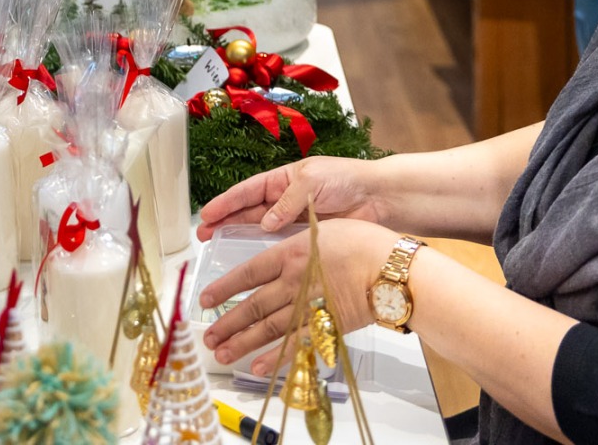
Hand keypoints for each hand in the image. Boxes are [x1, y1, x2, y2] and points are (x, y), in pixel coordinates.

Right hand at [197, 155, 391, 239]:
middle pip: (248, 211)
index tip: (206, 214)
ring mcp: (295, 219)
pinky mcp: (307, 236)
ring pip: (260, 228)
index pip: (247, 191)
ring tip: (218, 246)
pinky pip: (281, 243)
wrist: (379, 197)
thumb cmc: (346, 179)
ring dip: (240, 236)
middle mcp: (285, 199)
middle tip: (204, 234)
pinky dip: (266, 250)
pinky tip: (252, 258)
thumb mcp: (311, 182)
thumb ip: (286, 202)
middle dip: (225, 221)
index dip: (225, 203)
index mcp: (283, 179)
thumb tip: (265, 223)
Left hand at [198, 218, 398, 372]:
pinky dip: (276, 358)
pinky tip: (257, 367)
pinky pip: (296, 345)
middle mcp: (292, 283)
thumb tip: (284, 250)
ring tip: (222, 353)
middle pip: (252, 305)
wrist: (391, 269)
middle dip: (227, 323)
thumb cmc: (363, 242)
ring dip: (243, 342)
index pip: (247, 273)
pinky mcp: (326, 327)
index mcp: (289, 254)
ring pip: (268, 328)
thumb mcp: (324, 230)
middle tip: (208, 337)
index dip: (224, 287)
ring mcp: (308, 307)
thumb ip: (299, 242)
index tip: (205, 299)